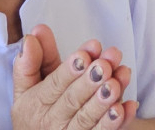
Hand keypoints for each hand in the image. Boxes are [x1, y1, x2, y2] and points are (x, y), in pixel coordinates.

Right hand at [13, 28, 136, 129]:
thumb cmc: (37, 107)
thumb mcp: (27, 85)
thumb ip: (31, 59)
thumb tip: (33, 34)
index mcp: (36, 104)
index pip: (54, 85)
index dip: (69, 71)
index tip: (84, 56)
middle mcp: (52, 122)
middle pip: (72, 101)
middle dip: (89, 82)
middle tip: (105, 66)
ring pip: (88, 119)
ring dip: (104, 101)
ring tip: (117, 83)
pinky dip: (115, 122)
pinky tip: (127, 106)